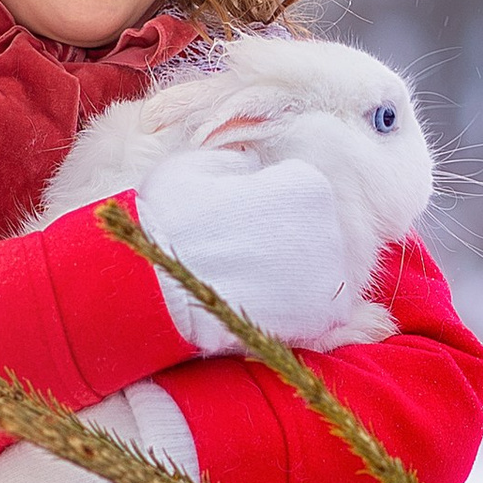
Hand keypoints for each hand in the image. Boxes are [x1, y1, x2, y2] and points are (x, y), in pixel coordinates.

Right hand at [135, 151, 350, 351]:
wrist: (155, 284)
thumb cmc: (170, 218)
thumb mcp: (200, 163)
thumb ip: (240, 162)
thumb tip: (253, 168)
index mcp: (306, 185)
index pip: (301, 188)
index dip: (268, 199)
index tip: (240, 212)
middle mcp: (328, 229)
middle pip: (315, 230)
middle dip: (286, 237)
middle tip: (242, 248)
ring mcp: (326, 277)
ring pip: (320, 270)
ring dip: (293, 273)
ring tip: (249, 279)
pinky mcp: (318, 319)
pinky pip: (320, 311)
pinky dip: (297, 310)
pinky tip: (262, 305)